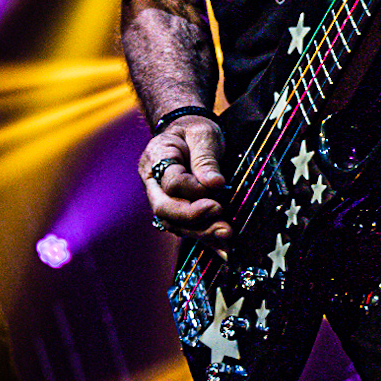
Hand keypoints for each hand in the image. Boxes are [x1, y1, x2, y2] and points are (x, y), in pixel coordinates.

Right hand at [139, 116, 231, 245]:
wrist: (187, 134)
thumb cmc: (194, 130)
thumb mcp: (203, 133)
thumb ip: (206, 158)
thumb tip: (215, 185)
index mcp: (156, 157)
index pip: (171, 182)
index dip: (193, 189)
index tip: (219, 186)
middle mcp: (153, 183)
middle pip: (165, 209)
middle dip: (194, 219)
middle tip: (223, 222)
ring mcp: (162, 199)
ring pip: (174, 224)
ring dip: (202, 233)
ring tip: (227, 234)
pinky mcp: (176, 212)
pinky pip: (187, 229)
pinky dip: (206, 239)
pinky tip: (224, 250)